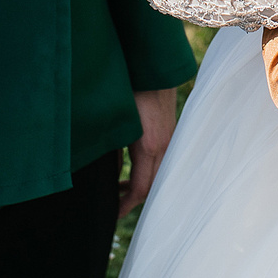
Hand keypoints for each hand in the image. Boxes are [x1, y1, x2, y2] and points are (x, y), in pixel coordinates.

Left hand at [119, 87, 177, 216]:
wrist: (154, 66)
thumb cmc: (132, 90)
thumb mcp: (116, 123)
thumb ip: (111, 151)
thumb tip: (106, 174)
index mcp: (149, 147)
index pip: (140, 189)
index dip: (125, 204)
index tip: (111, 212)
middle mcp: (164, 146)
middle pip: (151, 186)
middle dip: (132, 198)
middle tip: (112, 202)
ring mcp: (171, 139)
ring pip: (158, 174)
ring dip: (140, 183)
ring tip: (119, 185)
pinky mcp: (171, 132)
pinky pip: (162, 161)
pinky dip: (147, 171)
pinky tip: (132, 165)